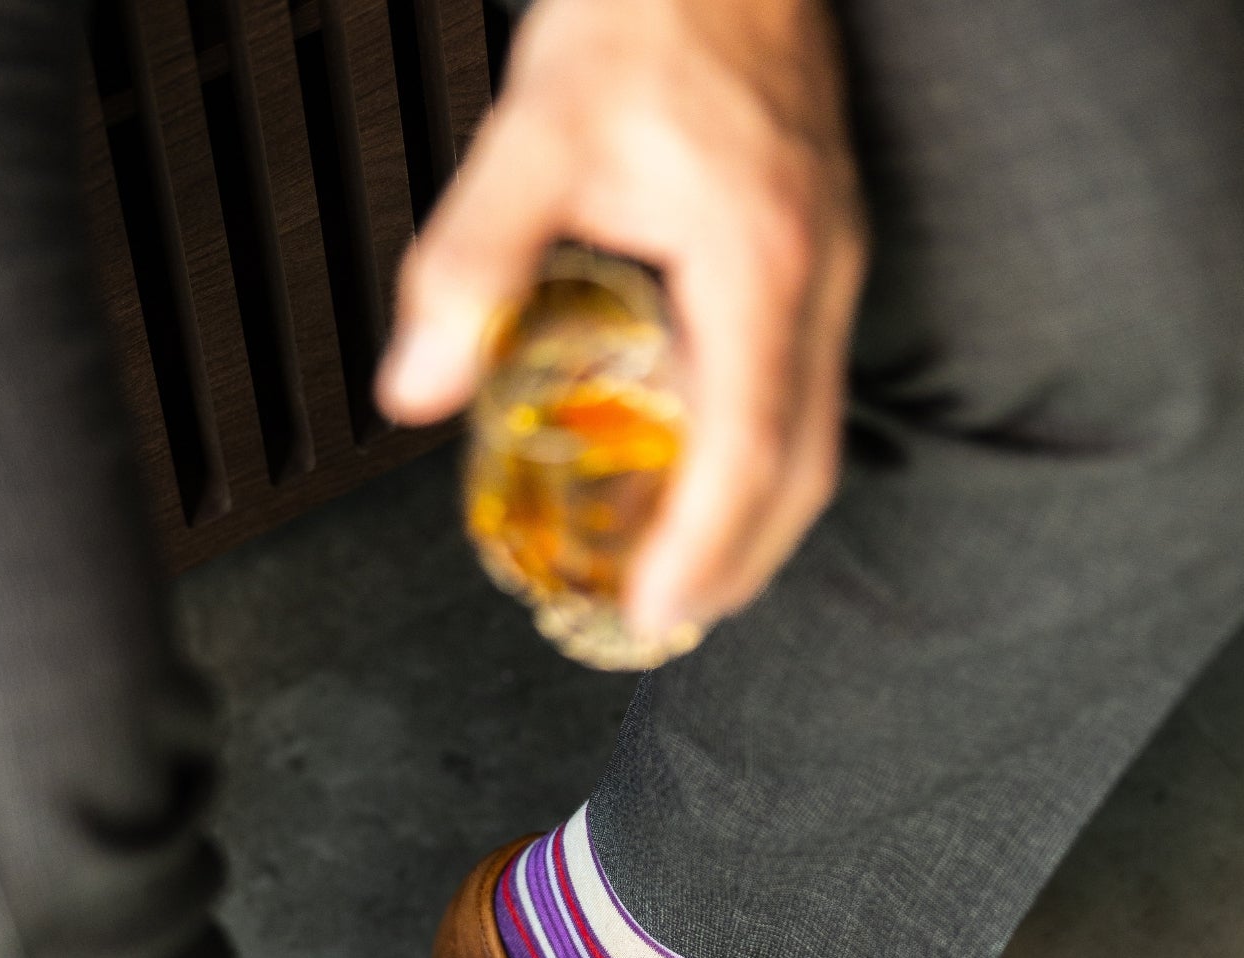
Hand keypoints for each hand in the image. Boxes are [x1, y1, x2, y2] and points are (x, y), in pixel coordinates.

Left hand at [375, 0, 866, 642]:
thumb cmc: (648, 11)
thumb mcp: (534, 134)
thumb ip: (472, 263)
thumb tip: (415, 382)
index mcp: (759, 264)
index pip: (747, 449)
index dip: (705, 546)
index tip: (655, 606)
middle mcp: (815, 280)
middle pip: (803, 469)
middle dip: (742, 561)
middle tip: (674, 612)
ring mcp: (828, 270)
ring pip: (817, 435)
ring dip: (759, 519)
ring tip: (695, 566)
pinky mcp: (816, 253)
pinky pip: (804, 387)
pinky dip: (761, 455)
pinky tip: (710, 465)